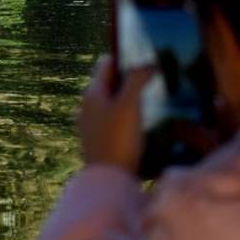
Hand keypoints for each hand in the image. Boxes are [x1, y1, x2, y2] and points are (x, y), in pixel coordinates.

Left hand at [77, 55, 155, 173]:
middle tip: (153, 79)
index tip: (146, 58)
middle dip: (128, 78)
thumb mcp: (129, 104)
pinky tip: (140, 124)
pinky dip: (124, 116)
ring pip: (111, 102)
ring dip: (128, 99)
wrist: (108, 181)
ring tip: (151, 101)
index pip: (106, 63)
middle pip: (109, 83)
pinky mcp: (97, 142)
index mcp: (92, 93)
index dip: (126, 57)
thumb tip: (150, 63)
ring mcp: (90, 125)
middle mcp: (86, 106)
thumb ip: (137, 79)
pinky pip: (112, 120)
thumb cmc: (118, 139)